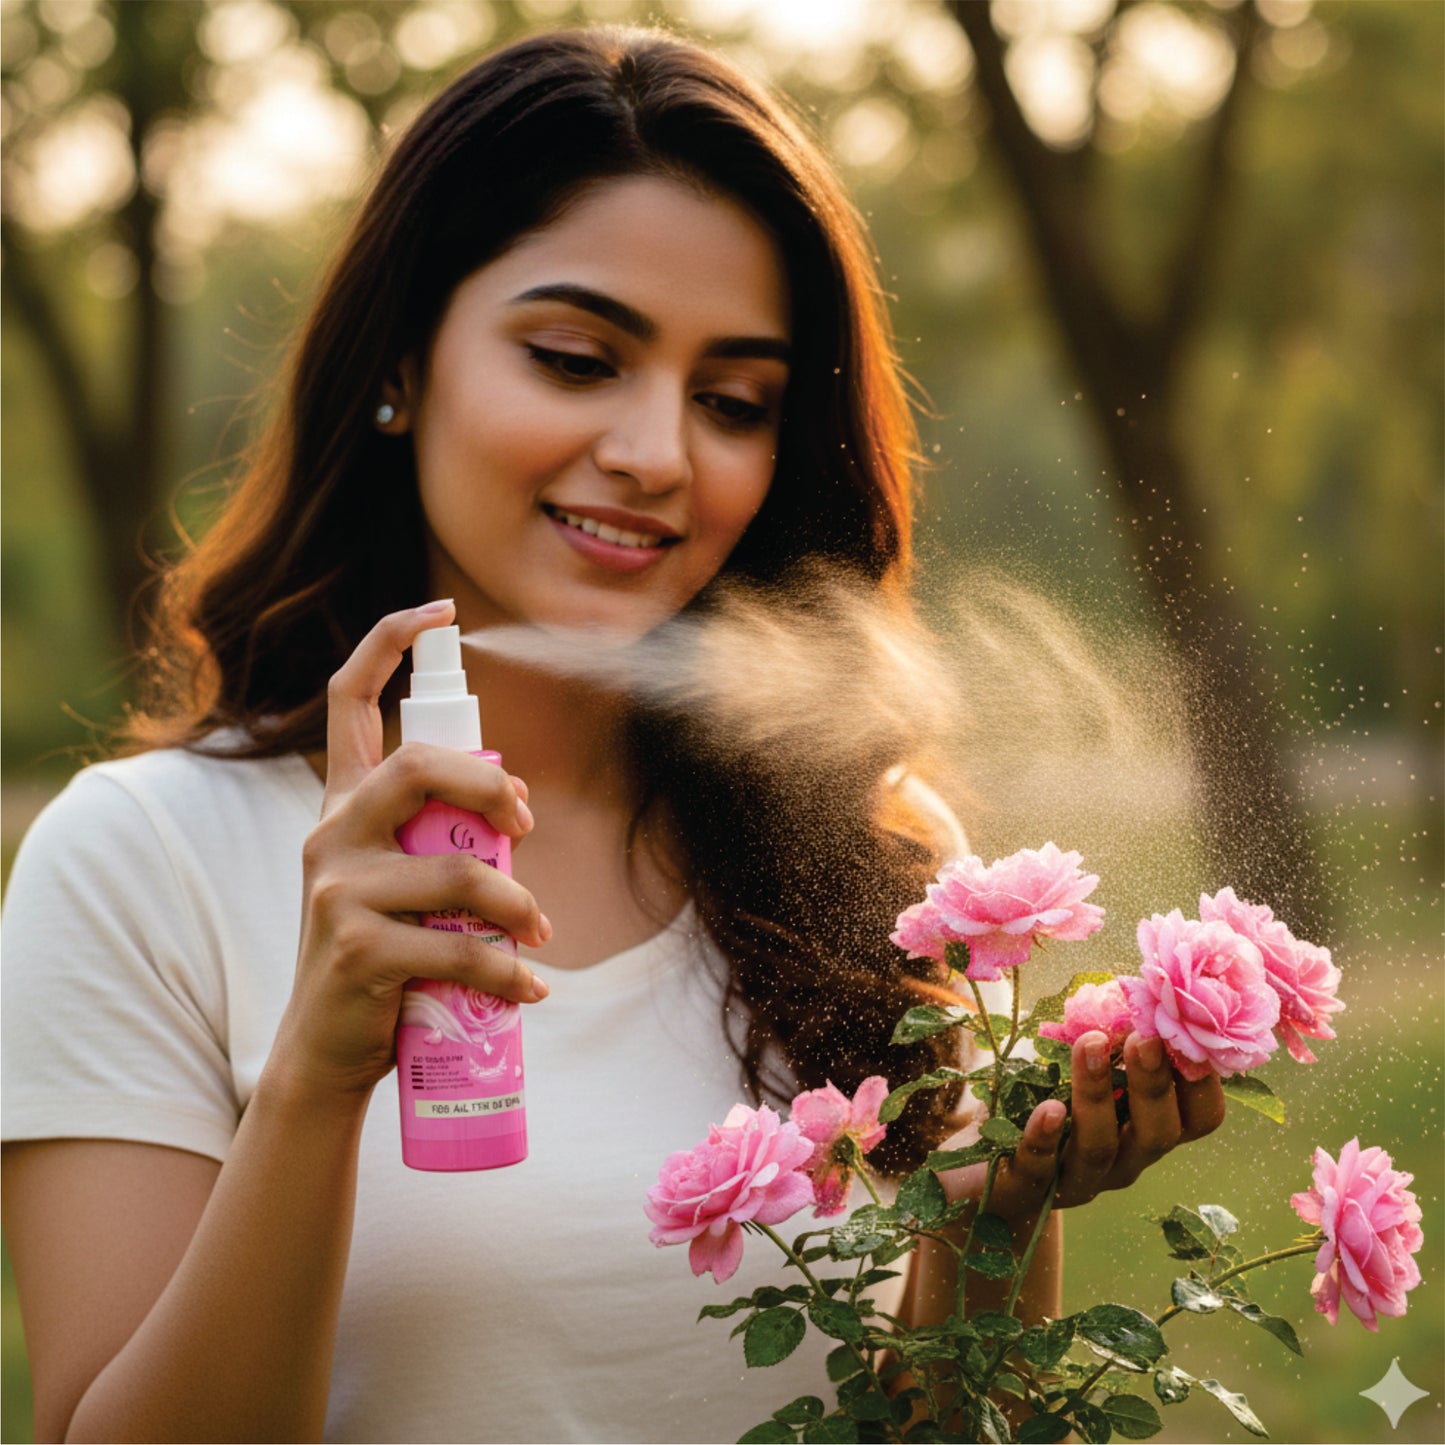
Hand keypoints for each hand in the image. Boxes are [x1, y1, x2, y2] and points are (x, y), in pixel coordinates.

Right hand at [272, 601, 550, 1097]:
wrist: (325, 1049)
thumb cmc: (383, 956)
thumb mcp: (397, 880)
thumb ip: (437, 834)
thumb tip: (519, 812)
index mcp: (344, 805)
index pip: (348, 700)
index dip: (388, 643)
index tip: (439, 610)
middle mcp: (331, 832)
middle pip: (418, 764)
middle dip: (493, 786)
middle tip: (528, 825)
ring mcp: (338, 889)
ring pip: (459, 869)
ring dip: (518, 905)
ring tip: (539, 934)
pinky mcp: (357, 949)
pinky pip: (460, 948)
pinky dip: (508, 972)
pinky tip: (526, 988)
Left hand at [936, 1030, 1225, 1227]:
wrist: (980, 1172)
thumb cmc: (1041, 1103)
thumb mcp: (1079, 1071)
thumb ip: (1108, 1042)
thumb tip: (1130, 992)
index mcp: (1143, 1131)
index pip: (1198, 1119)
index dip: (1202, 1081)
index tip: (1187, 1031)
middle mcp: (1122, 1162)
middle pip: (1157, 1134)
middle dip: (1155, 1083)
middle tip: (1146, 1037)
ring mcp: (1076, 1180)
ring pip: (1099, 1147)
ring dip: (1098, 1094)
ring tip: (1091, 1045)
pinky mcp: (1025, 1186)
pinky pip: (1040, 1168)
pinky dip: (1044, 1137)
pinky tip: (1047, 1108)